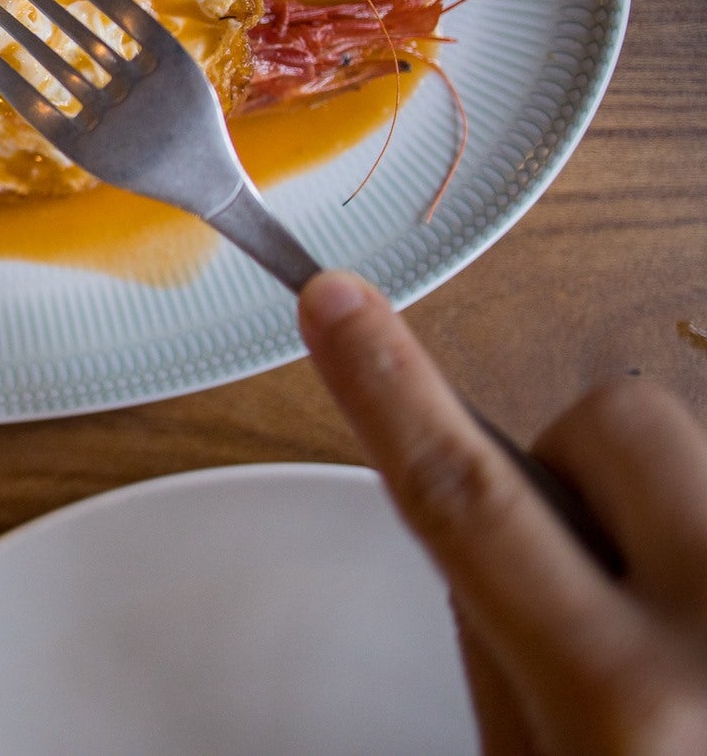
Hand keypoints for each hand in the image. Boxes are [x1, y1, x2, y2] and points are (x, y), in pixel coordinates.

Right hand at [299, 271, 706, 753]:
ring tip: (691, 631)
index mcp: (626, 703)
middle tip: (596, 563)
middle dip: (582, 461)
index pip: (469, 500)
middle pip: (617, 423)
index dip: (387, 389)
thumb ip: (502, 650)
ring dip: (676, 514)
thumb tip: (483, 521)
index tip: (334, 300)